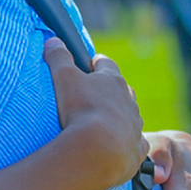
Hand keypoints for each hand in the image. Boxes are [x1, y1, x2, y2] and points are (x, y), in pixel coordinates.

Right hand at [44, 38, 147, 187]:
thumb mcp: (64, 78)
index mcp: (112, 80)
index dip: (97, 62)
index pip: (106, 65)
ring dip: (120, 116)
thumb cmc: (82, 109)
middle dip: (111, 90)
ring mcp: (135, 124)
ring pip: (131, 115)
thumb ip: (58, 57)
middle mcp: (129, 100)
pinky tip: (120, 146)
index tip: (91, 62)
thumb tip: (53, 41)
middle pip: (123, 89)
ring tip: (105, 123)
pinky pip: (136, 142)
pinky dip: (129, 141)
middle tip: (97, 93)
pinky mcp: (137, 147)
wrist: (100, 149)